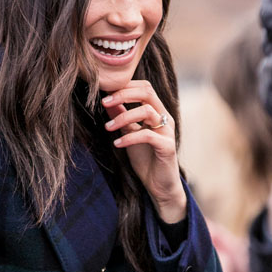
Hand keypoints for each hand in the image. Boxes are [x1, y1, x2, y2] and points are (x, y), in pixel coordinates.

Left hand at [103, 81, 186, 222]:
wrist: (159, 185)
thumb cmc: (146, 158)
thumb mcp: (128, 134)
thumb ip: (121, 116)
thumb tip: (106, 100)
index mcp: (157, 111)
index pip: (143, 87)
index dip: (124, 86)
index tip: (104, 93)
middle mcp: (164, 117)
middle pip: (147, 92)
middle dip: (123, 94)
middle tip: (104, 102)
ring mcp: (167, 131)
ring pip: (147, 111)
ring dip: (123, 117)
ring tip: (107, 127)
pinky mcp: (167, 147)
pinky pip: (148, 135)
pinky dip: (130, 138)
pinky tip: (117, 143)